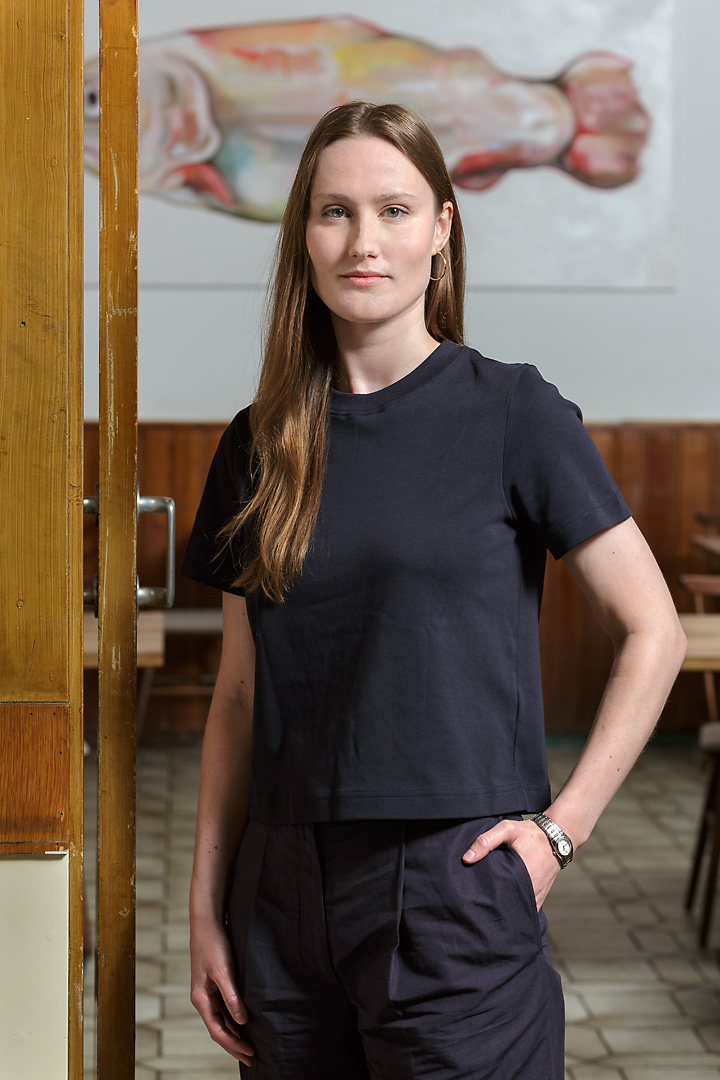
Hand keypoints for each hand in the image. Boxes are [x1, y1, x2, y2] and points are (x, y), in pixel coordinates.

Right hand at [190, 917, 254, 1065]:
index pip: (218, 1031)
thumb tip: (242, 1021)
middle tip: (251, 1058)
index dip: (234, 1044)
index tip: (250, 1053)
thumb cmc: (214, 944)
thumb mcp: (225, 971)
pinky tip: (242, 1022)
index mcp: (201, 999)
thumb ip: (232, 997)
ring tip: (248, 1045)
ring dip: (234, 1033)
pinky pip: (223, 1008)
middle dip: (233, 1045)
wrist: (207, 921)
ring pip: (221, 1020)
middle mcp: (202, 999)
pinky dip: (232, 1019)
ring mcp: (207, 991)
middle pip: (218, 1029)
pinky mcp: (213, 983)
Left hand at [462, 818, 560, 909]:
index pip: (498, 896)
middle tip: (477, 902)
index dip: (485, 899)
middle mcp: (530, 890)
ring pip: (516, 910)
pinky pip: (526, 908)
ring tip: (489, 905)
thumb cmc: (530, 833)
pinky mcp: (539, 896)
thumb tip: (467, 858)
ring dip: (505, 908)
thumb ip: (486, 841)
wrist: (557, 837)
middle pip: (506, 906)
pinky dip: (516, 907)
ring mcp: (536, 896)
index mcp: (520, 876)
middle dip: (492, 906)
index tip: (472, 898)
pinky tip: (504, 904)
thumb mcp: (507, 828)